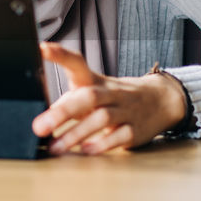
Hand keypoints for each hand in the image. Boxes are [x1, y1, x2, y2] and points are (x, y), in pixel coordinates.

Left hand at [32, 41, 186, 153]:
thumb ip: (70, 99)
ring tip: (56, 147)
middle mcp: (111, 93)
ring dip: (76, 134)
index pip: (77, 62)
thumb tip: (42, 114)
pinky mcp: (135, 130)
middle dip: (63, 112)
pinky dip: (102, 144)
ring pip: (103, 118)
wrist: (160, 100)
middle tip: (39, 127)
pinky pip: (120, 136)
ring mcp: (125, 110)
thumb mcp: (95, 90)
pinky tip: (86, 151)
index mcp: (96, 80)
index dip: (59, 55)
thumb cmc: (116, 97)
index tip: (41, 49)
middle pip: (88, 96)